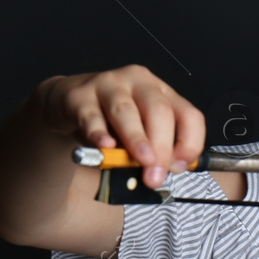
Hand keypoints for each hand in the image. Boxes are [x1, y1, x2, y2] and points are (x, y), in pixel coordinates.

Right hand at [36, 64, 204, 188]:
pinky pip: (91, 117)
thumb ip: (153, 151)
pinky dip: (99, 133)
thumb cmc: (111, 121)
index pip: (188, 114)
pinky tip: (105, 146)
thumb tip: (162, 173)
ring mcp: (108, 85)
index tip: (180, 167)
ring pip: (126, 111)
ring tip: (142, 161)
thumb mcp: (139, 134)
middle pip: (159, 111)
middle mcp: (139, 83)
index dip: (189, 143)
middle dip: (162, 147)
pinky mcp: (80, 96)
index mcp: (162, 93)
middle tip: (156, 175)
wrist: (69, 102)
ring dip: (136, 139)